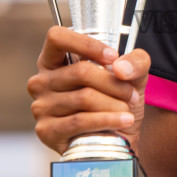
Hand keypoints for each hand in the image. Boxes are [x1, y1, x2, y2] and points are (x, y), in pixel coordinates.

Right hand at [26, 26, 146, 153]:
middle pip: (80, 71)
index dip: (87, 45)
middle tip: (130, 94)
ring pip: (84, 98)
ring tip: (127, 110)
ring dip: (114, 104)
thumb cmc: (115, 100)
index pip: (57, 37)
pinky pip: (80, 122)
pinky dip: (107, 120)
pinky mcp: (46, 131)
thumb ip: (136, 61)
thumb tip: (121, 67)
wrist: (116, 138)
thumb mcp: (132, 75)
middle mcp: (41, 81)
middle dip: (113, 83)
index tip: (113, 57)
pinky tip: (122, 121)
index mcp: (53, 60)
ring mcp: (41, 107)